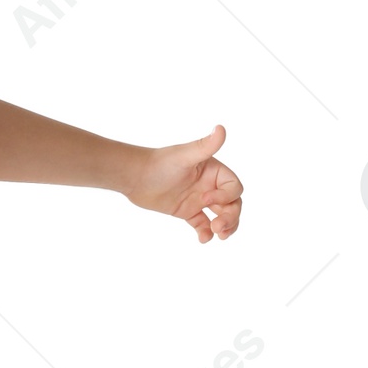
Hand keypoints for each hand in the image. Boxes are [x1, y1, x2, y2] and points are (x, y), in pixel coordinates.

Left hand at [124, 125, 242, 242]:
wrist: (133, 177)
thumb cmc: (158, 163)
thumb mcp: (184, 156)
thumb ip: (205, 146)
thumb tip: (221, 128)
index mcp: (213, 171)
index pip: (234, 188)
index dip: (226, 197)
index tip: (206, 200)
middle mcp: (209, 184)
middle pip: (232, 204)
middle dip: (231, 217)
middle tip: (219, 228)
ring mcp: (199, 199)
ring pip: (222, 216)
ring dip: (225, 227)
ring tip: (217, 235)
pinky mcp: (187, 211)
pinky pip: (203, 224)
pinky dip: (206, 233)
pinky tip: (203, 239)